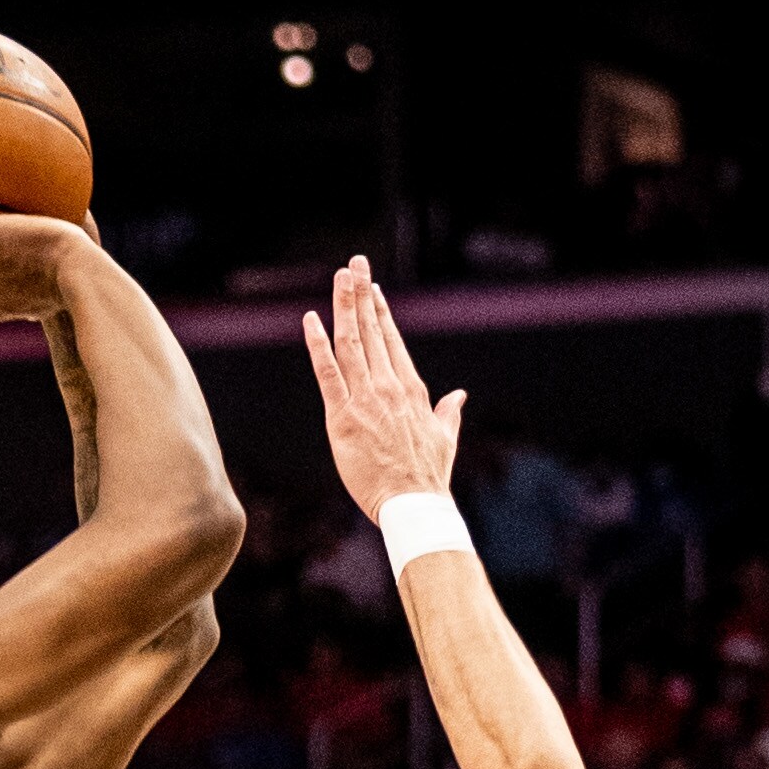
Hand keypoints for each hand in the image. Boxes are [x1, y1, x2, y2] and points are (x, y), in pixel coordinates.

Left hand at [303, 257, 465, 521]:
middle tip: (354, 263)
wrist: (414, 504)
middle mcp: (389, 387)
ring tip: (339, 277)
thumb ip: (448, 412)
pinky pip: (328, 373)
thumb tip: (459, 395)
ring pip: (351, 343)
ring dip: (344, 306)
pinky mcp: (343, 418)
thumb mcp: (444, 438)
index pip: (392, 341)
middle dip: (362, 294)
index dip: (381, 312)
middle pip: (372, 332)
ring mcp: (366, 399)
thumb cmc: (428, 477)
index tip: (372, 289)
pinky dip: (318, 345)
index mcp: (411, 390)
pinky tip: (310, 321)